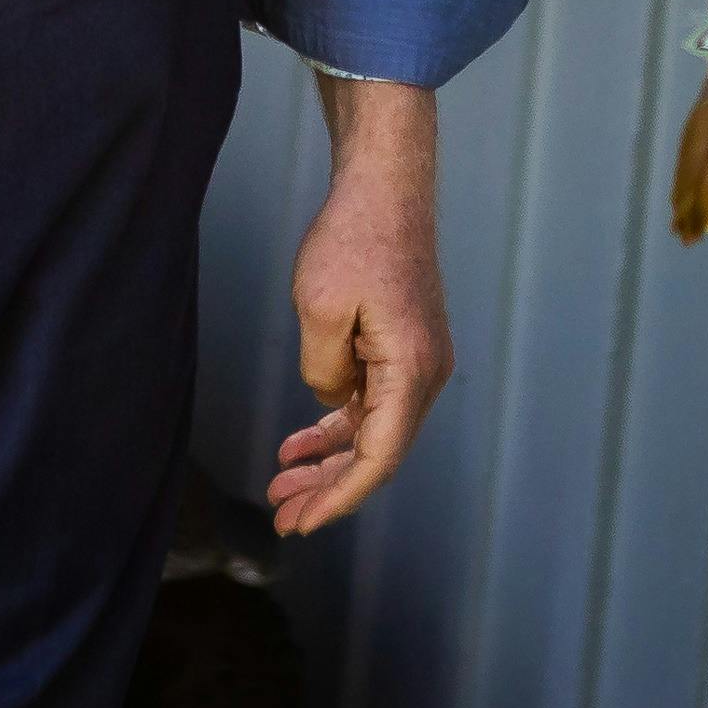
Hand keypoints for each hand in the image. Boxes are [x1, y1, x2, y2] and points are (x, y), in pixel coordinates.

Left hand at [272, 75, 448, 534]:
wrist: (385, 186)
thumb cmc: (354, 240)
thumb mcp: (319, 311)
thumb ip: (321, 373)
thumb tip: (330, 400)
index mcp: (412, 372)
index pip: (378, 459)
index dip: (338, 497)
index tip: (300, 522)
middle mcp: (426, 373)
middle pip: (377, 453)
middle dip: (329, 488)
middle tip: (281, 515)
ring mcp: (418, 360)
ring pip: (373, 429)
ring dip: (330, 459)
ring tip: (282, 484)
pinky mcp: (403, 345)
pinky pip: (372, 401)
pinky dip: (338, 423)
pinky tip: (301, 442)